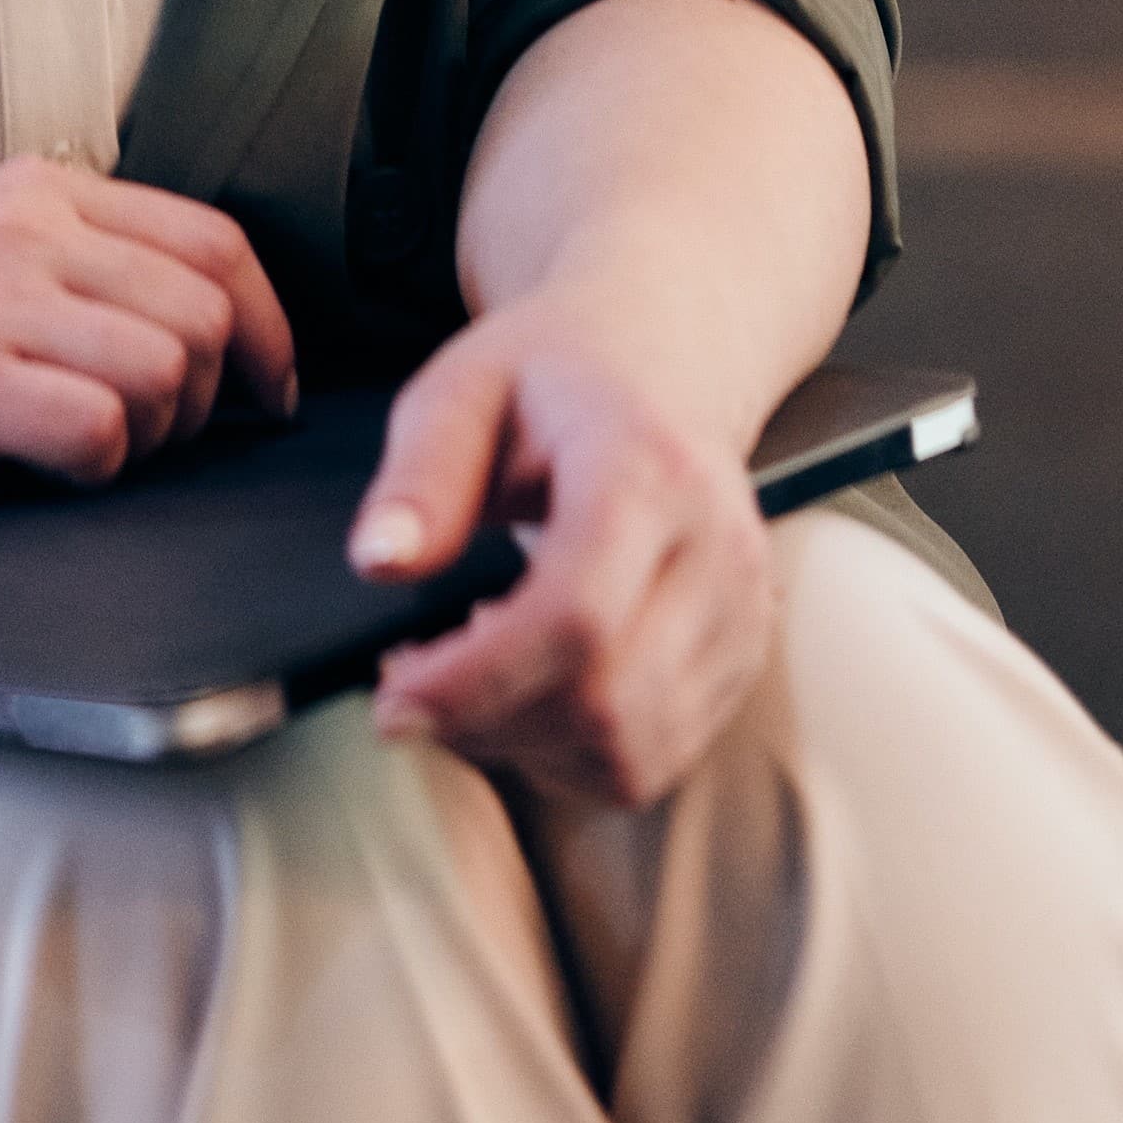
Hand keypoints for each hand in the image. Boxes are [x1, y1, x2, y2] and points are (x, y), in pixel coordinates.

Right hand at [0, 156, 297, 500]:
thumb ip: (66, 259)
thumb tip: (199, 326)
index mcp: (36, 189)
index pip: (213, 239)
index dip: (268, 324)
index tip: (268, 389)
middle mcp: (24, 226)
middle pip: (206, 309)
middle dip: (216, 395)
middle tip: (169, 441)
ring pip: (169, 367)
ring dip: (160, 434)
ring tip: (98, 452)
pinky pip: (101, 429)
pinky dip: (100, 467)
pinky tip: (47, 468)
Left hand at [345, 295, 774, 807]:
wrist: (663, 362)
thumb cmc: (553, 374)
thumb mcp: (465, 387)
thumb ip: (421, 474)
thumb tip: (378, 563)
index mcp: (648, 469)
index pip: (575, 615)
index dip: (476, 680)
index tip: (392, 693)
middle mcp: (718, 552)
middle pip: (607, 702)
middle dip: (486, 723)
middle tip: (406, 688)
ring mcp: (743, 615)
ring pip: (631, 752)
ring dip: (525, 745)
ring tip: (463, 678)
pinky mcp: (740, 662)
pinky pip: (652, 760)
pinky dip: (569, 753)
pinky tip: (523, 688)